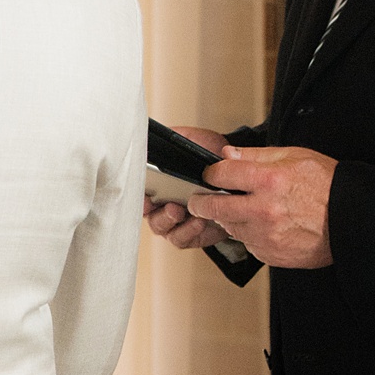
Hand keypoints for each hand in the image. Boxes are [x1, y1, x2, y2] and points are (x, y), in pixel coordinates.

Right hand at [144, 125, 229, 251]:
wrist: (235, 168)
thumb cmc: (207, 155)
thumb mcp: (190, 138)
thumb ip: (172, 135)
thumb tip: (152, 135)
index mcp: (156, 186)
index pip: (140, 196)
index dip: (139, 198)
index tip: (146, 196)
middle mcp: (163, 207)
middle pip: (151, 218)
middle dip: (158, 214)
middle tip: (170, 206)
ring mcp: (178, 222)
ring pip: (167, 231)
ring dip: (173, 223)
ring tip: (183, 212)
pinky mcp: (194, 234)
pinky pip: (186, 239)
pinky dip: (191, 232)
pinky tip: (200, 220)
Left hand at [189, 142, 335, 269]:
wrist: (351, 220)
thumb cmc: (327, 185)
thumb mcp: (295, 157)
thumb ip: (256, 155)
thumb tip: (228, 154)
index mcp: (269, 181)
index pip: (220, 174)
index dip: (212, 173)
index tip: (211, 175)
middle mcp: (264, 210)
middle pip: (213, 206)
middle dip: (203, 201)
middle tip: (201, 199)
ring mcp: (265, 235)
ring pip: (229, 226)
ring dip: (229, 218)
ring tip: (246, 209)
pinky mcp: (269, 253)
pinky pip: (247, 243)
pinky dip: (250, 234)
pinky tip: (265, 225)